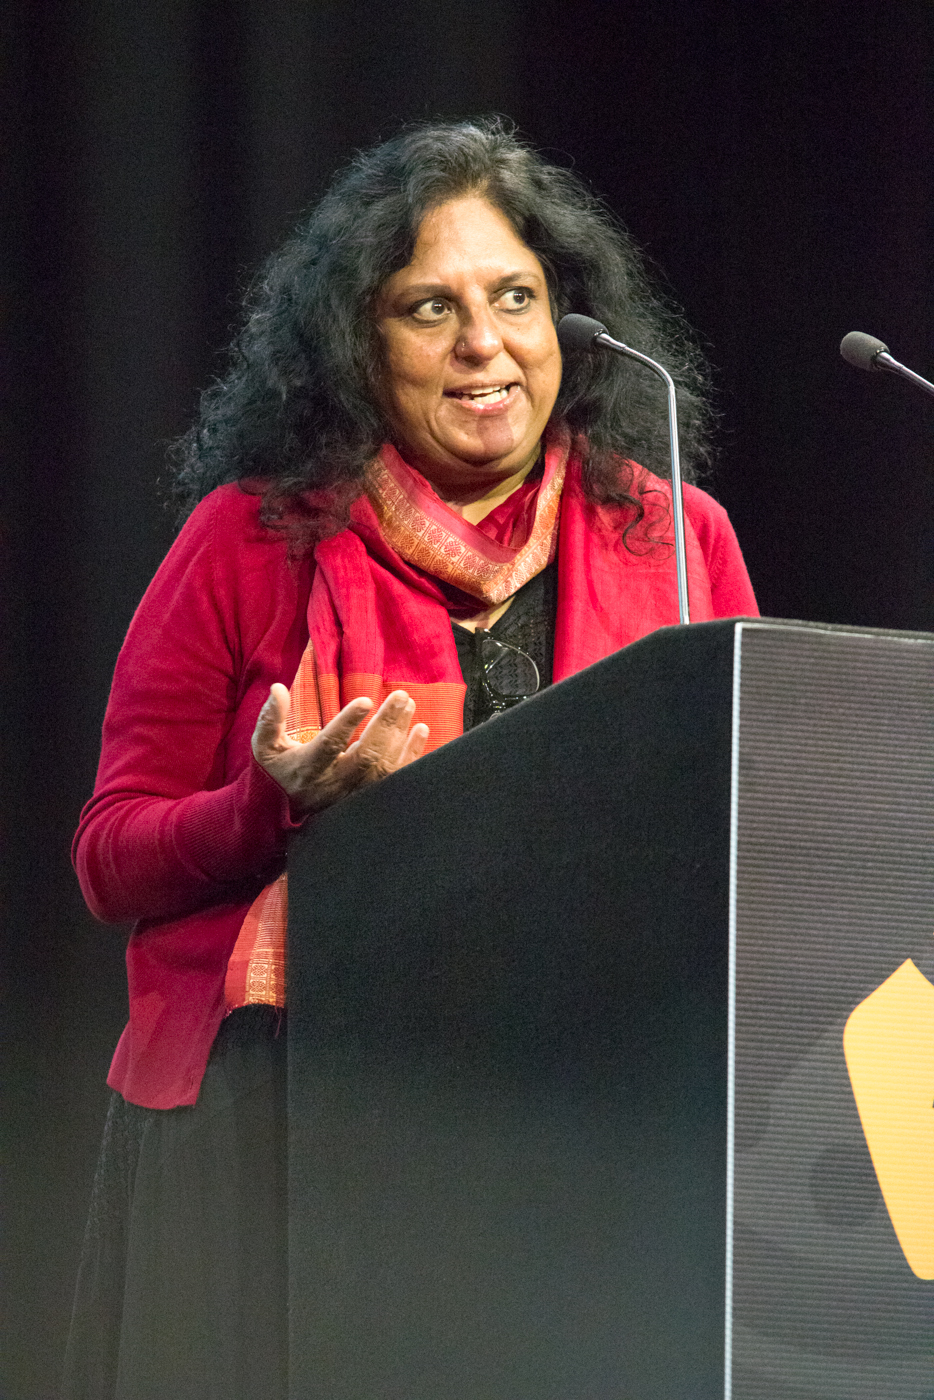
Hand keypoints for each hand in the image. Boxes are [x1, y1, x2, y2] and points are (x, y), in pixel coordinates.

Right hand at [252, 684, 428, 816]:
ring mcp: (354, 794)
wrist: (284, 814)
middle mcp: (334, 784)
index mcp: (308, 768)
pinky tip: (420, 730)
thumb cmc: (277, 772)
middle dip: (386, 725)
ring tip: (408, 705)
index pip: (330, 745)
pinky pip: (395, 778)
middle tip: (400, 697)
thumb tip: (278, 688)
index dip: (347, 723)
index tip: (365, 701)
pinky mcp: (368, 798)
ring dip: (401, 735)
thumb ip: (270, 719)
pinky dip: (411, 754)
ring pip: (384, 767)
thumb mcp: (265, 747)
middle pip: (367, 756)